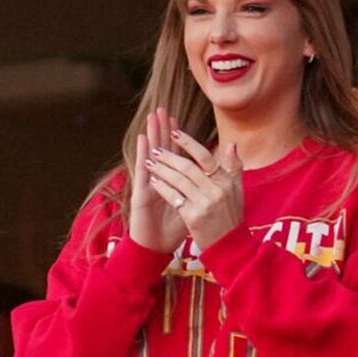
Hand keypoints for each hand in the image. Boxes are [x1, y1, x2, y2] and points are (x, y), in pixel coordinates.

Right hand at [128, 108, 189, 252]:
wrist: (157, 247)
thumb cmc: (173, 229)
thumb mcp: (192, 207)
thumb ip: (201, 191)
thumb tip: (216, 180)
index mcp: (172, 182)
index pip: (175, 155)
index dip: (176, 138)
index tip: (178, 120)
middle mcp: (159, 180)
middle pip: (162, 149)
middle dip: (162, 129)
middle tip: (163, 109)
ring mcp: (149, 184)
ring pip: (151, 154)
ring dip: (152, 134)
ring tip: (153, 115)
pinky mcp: (142, 192)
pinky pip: (143, 169)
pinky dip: (143, 153)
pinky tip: (144, 139)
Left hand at [144, 127, 243, 250]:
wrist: (230, 247)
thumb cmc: (232, 217)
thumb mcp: (238, 190)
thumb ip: (234, 167)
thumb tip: (232, 143)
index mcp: (227, 182)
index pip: (206, 157)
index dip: (188, 143)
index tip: (174, 132)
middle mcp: (217, 191)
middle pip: (188, 167)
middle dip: (169, 156)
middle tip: (155, 149)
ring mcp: (205, 204)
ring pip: (178, 181)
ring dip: (162, 170)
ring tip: (150, 162)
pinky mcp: (194, 217)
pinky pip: (174, 197)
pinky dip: (163, 188)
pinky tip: (154, 181)